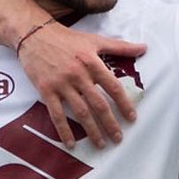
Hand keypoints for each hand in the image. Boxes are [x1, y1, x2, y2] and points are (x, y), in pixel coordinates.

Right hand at [18, 22, 146, 148]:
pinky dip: (64, 131)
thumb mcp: (95, 40)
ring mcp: (61, 83)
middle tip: (118, 138)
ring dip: (92, 131)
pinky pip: (56, 114)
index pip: (113, 87)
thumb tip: (144, 48)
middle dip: (110, 123)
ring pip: (80, 112)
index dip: (124, 104)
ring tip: (101, 144)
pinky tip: (72, 144)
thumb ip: (120, 47)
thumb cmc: (67, 38)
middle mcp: (78, 74)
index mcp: (92, 62)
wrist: (34, 34)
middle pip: (98, 104)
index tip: (131, 118)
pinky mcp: (46, 90)